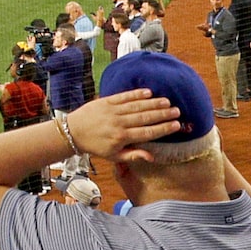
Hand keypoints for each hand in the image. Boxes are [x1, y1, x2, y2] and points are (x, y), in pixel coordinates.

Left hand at [59, 93, 189, 164]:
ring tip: (167, 101)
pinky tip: (148, 92)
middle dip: (162, 114)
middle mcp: (118, 123)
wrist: (73, 132)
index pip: (148, 132)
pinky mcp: (105, 101)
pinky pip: (123, 96)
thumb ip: (134, 155)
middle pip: (145, 117)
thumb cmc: (96, 146)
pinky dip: (136, 94)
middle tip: (177, 111)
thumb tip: (152, 157)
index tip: (176, 125)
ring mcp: (112, 111)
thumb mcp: (114, 156)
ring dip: (153, 103)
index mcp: (122, 137)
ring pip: (136, 106)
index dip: (163, 128)